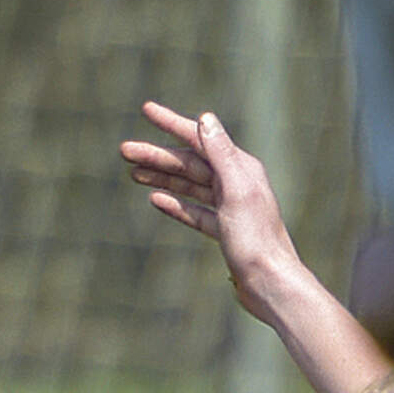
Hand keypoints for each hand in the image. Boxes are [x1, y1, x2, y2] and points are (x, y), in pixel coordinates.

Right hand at [124, 104, 304, 324]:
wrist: (269, 283)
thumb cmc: (255, 239)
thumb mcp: (237, 191)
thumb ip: (221, 153)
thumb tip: (205, 118)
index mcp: (241, 169)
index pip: (200, 139)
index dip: (172, 123)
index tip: (146, 109)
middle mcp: (236, 183)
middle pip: (190, 163)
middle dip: (157, 155)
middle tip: (123, 150)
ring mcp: (230, 207)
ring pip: (189, 185)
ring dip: (162, 177)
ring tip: (133, 173)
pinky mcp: (224, 229)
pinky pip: (195, 210)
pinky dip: (175, 203)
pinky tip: (156, 200)